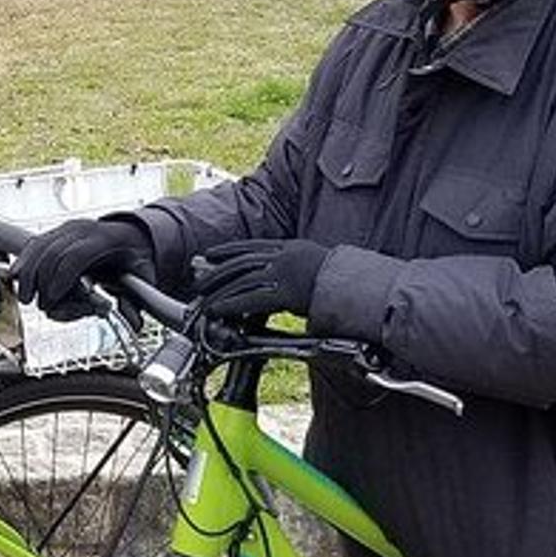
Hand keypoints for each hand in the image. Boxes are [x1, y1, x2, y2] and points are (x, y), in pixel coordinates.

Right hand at [10, 218, 155, 320]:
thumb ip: (137, 301)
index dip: (61, 281)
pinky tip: (16, 276)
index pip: (76, 257)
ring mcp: (67, 229)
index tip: (53, 302)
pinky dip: (23, 262)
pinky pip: (33, 245)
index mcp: (106, 239)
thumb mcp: (143, 277)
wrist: (132, 236)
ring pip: (37, 247)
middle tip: (44, 306)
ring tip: (27, 297)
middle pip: (52, 253)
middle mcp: (83, 230)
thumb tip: (134, 322)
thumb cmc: (135, 258)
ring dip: (27, 274)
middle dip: (42, 284)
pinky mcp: (56, 233)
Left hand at [193, 239, 329, 323]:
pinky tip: (219, 310)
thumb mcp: (313, 262)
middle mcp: (284, 256)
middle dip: (217, 272)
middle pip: (241, 262)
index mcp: (290, 247)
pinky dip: (231, 304)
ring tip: (204, 301)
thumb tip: (278, 277)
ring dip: (219, 291)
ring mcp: (284, 273)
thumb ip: (293, 266)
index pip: (251, 246)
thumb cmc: (339, 279)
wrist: (357, 285)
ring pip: (242, 280)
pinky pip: (251, 299)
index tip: (210, 254)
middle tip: (199, 280)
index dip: (227, 250)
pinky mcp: (286, 293)